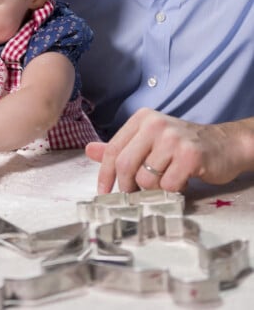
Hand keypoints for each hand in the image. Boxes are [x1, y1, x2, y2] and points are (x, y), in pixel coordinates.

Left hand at [85, 107, 247, 193]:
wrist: (224, 144)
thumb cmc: (182, 145)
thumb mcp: (148, 140)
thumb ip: (121, 147)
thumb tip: (89, 150)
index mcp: (141, 119)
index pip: (113, 149)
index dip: (105, 174)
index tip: (103, 193)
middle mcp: (155, 124)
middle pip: (125, 165)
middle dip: (126, 187)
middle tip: (134, 195)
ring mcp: (173, 138)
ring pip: (146, 178)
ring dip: (153, 189)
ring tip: (164, 182)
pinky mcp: (190, 155)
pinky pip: (168, 185)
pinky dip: (171, 190)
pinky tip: (180, 182)